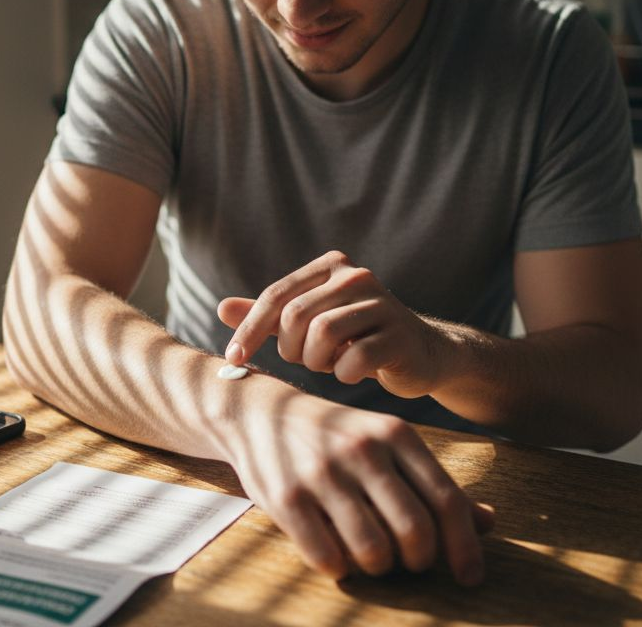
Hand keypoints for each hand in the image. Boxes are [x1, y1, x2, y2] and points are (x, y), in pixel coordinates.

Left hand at [218, 250, 452, 398]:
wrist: (420, 354)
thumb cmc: (355, 338)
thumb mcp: (309, 323)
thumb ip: (270, 316)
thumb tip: (222, 308)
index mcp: (331, 267)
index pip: (276, 295)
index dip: (250, 329)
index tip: (234, 357)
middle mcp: (356, 276)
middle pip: (296, 316)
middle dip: (291, 349)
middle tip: (305, 361)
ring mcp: (381, 303)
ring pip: (322, 334)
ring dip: (316, 361)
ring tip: (330, 363)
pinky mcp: (399, 335)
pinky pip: (354, 359)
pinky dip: (344, 374)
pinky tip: (353, 372)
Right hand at [222, 391, 494, 583]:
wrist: (259, 411)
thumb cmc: (335, 434)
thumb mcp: (388, 443)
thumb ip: (434, 483)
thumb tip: (488, 522)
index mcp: (395, 434)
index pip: (445, 500)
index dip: (463, 546)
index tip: (471, 577)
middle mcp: (363, 450)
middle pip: (415, 531)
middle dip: (419, 561)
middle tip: (409, 562)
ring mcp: (323, 473)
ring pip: (374, 550)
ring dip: (379, 567)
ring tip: (372, 557)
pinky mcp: (287, 497)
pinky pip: (328, 557)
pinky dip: (340, 568)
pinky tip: (337, 556)